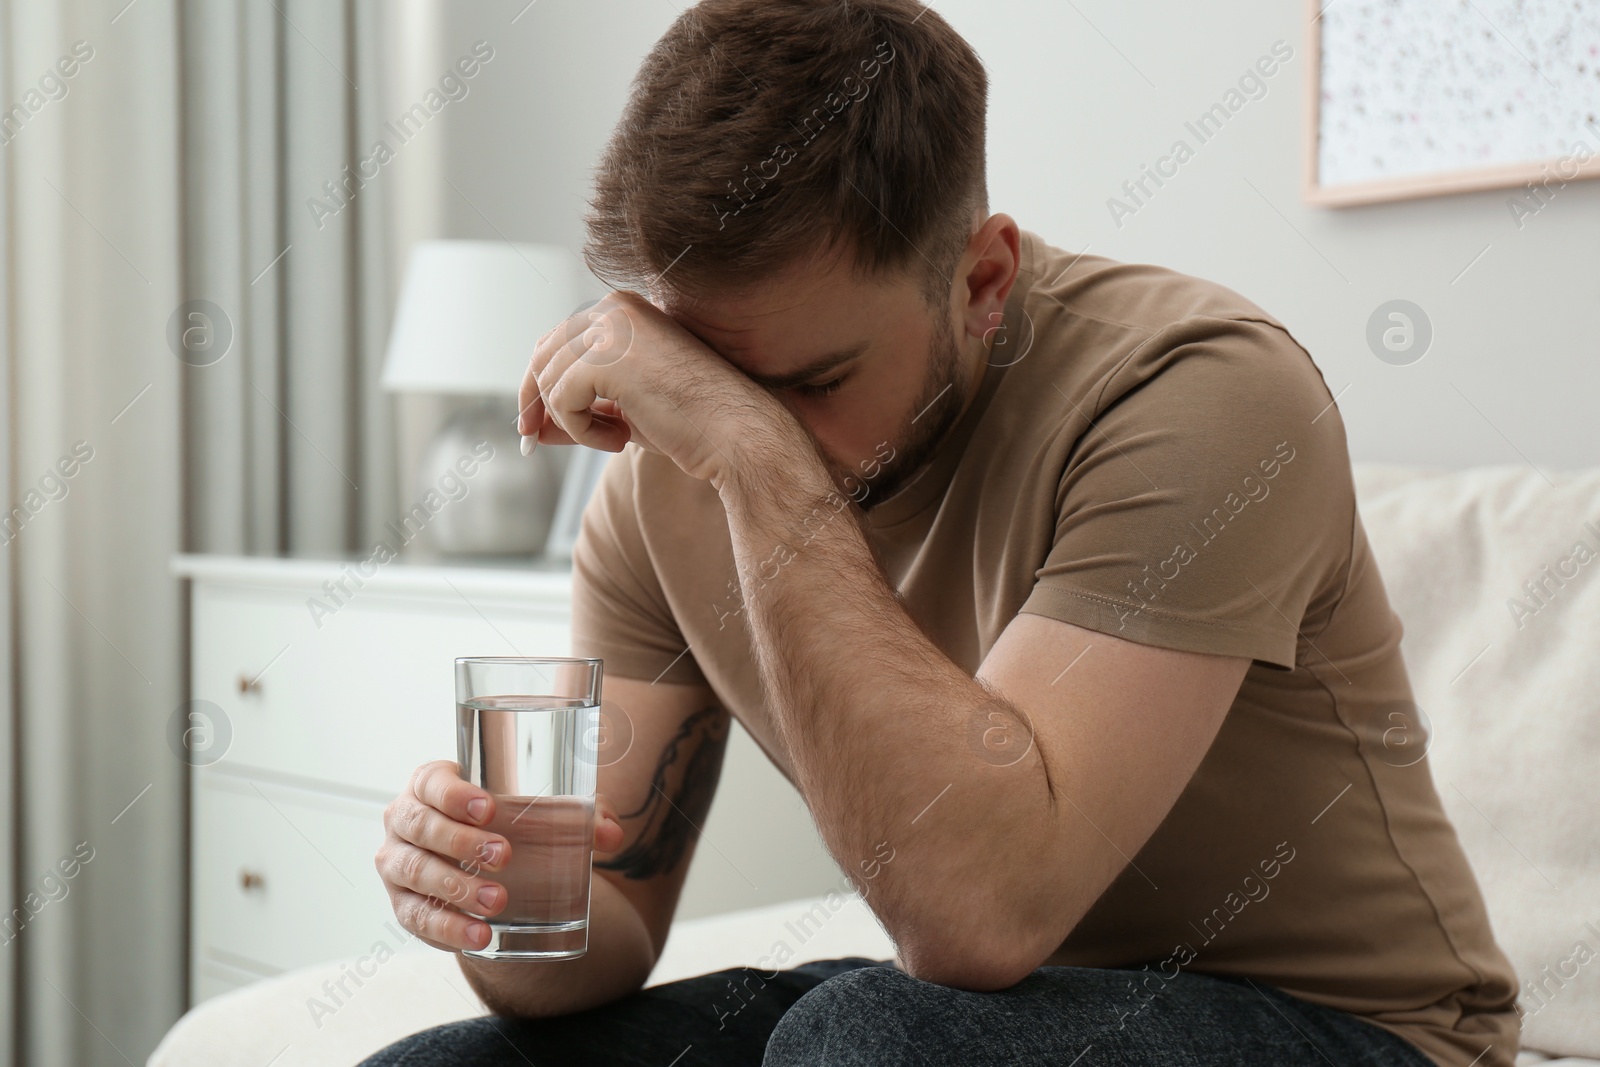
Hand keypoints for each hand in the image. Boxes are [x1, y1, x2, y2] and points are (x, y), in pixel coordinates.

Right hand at [375, 760, 624, 953]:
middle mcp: (404, 819)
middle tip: (505, 855)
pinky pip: (417, 917)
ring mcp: (397, 863)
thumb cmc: (508, 823)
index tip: (491, 808)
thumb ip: (580, 816)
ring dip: (456, 887)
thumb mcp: (539, 812)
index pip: (431, 782)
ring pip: (416, 871)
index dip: (454, 794)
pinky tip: (480, 936)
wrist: (484, 866)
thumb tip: (612, 834)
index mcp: (430, 784)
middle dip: (461, 841)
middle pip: (421, 826)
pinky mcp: (403, 903)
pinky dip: (448, 928)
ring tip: (497, 901)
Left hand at [515, 289, 798, 487]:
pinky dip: (580, 430)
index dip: (540, 386)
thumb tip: (531, 427)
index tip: (536, 428)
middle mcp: (614, 308)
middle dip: (536, 403)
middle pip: (543, 355)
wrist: (736, 433)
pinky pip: (561, 399)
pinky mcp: (607, 356)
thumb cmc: (691, 424)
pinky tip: (618, 440)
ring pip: (548, 379)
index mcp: (623, 310)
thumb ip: (579, 408)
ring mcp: (611, 327)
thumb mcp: (623, 411)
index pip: (557, 341)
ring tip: (614, 438)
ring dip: (571, 421)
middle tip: (539, 441)